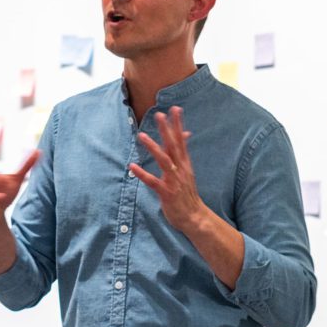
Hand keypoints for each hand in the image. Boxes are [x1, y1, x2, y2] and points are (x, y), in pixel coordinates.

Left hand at [128, 106, 203, 233]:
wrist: (194, 217)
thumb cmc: (186, 194)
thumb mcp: (186, 172)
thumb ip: (182, 155)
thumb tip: (185, 136)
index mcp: (184, 164)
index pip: (181, 140)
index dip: (178, 125)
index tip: (175, 109)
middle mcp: (181, 169)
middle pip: (174, 146)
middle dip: (167, 130)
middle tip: (159, 115)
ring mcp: (174, 181)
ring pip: (164, 160)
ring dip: (153, 148)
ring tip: (141, 136)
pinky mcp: (167, 193)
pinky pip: (153, 182)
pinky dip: (142, 174)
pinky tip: (132, 166)